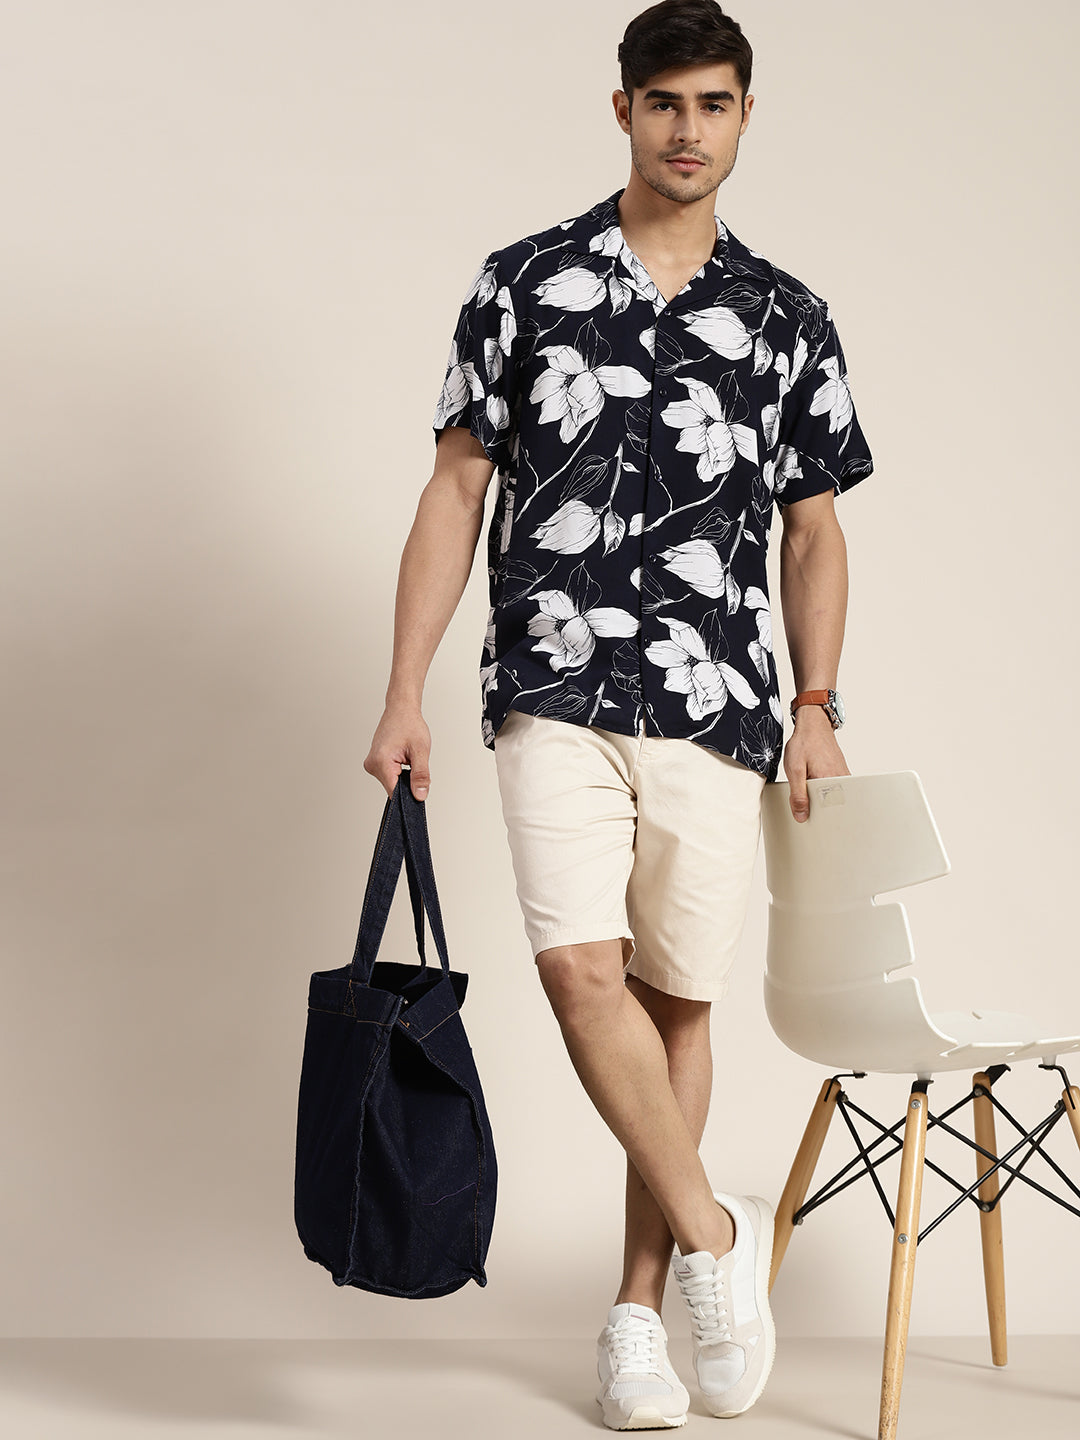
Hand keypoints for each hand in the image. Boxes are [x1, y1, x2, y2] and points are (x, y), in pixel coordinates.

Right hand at [364, 701, 431, 800]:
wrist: (401, 709)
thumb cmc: (409, 724)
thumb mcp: (421, 750)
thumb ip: (421, 775)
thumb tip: (420, 795)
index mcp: (381, 762)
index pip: (394, 793)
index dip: (409, 795)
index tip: (419, 790)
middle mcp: (372, 764)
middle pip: (393, 788)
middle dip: (408, 782)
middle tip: (415, 764)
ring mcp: (371, 764)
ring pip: (392, 782)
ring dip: (403, 775)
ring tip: (408, 757)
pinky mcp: (374, 762)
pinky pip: (389, 775)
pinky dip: (399, 771)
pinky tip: (403, 758)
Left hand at [783, 706, 849, 822]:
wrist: (813, 726)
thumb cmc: (804, 744)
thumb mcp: (794, 769)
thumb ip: (798, 794)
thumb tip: (801, 816)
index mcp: (829, 780)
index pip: (827, 811)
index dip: (818, 818)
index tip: (811, 824)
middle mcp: (840, 780)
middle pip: (832, 807)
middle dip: (820, 812)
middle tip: (809, 812)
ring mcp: (843, 777)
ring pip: (834, 799)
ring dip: (823, 802)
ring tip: (812, 797)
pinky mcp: (842, 774)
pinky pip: (836, 791)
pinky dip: (826, 794)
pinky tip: (817, 789)